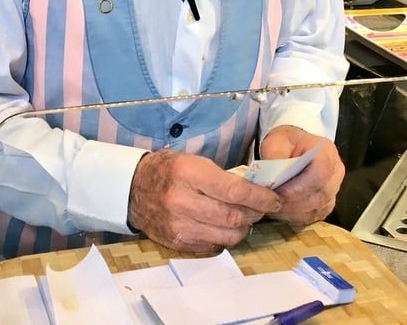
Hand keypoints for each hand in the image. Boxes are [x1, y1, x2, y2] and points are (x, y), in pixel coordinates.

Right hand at [128, 150, 281, 252]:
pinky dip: (225, 237)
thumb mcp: (193, 161)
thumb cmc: (167, 169)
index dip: (259, 197)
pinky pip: (213, 245)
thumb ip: (221, 176)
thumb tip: (253, 191)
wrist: (133, 189)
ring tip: (246, 217)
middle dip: (255, 213)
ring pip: (226, 235)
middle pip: (233, 215)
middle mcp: (183, 201)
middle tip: (262, 208)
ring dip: (243, 227)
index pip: (234, 190)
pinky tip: (225, 226)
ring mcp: (179, 225)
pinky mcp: (177, 242)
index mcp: (188, 173)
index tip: (274, 199)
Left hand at [261, 126, 344, 225]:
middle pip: (320, 195)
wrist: (293, 147)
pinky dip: (295, 217)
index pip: (321, 174)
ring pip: (317, 209)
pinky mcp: (327, 204)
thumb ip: (274, 155)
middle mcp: (335, 172)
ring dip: (293, 211)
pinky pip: (314, 216)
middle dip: (293, 202)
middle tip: (271, 202)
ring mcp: (334, 189)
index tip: (279, 191)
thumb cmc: (287, 142)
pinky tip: (281, 210)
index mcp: (327, 151)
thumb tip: (272, 177)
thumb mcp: (277, 140)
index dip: (300, 187)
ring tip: (273, 206)